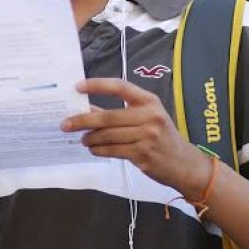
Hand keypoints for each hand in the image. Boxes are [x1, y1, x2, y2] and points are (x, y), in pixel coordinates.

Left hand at [61, 77, 208, 197]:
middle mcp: (149, 116)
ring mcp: (147, 136)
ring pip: (108, 135)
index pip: (120, 86)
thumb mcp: (146, 118)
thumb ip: (119, 112)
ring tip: (82, 139)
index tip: (77, 87)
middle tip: (65, 124)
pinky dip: (99, 150)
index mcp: (149, 101)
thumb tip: (86, 109)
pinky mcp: (143, 155)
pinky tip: (93, 149)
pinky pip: (113, 150)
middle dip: (82, 120)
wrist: (183, 163)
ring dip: (90, 138)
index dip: (97, 85)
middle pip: (108, 116)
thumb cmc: (160, 136)